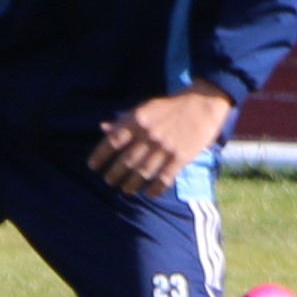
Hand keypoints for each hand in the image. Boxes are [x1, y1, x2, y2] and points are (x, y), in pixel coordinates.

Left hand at [90, 85, 232, 195]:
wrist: (203, 103)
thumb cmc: (171, 106)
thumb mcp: (145, 108)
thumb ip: (125, 120)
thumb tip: (103, 128)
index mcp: (138, 121)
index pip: (113, 141)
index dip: (100, 155)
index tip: (92, 166)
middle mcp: (149, 135)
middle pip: (126, 161)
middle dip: (114, 174)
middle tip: (109, 181)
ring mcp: (165, 148)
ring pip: (142, 173)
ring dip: (131, 184)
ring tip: (126, 189)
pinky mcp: (181, 157)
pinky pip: (164, 179)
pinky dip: (155, 189)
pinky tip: (149, 193)